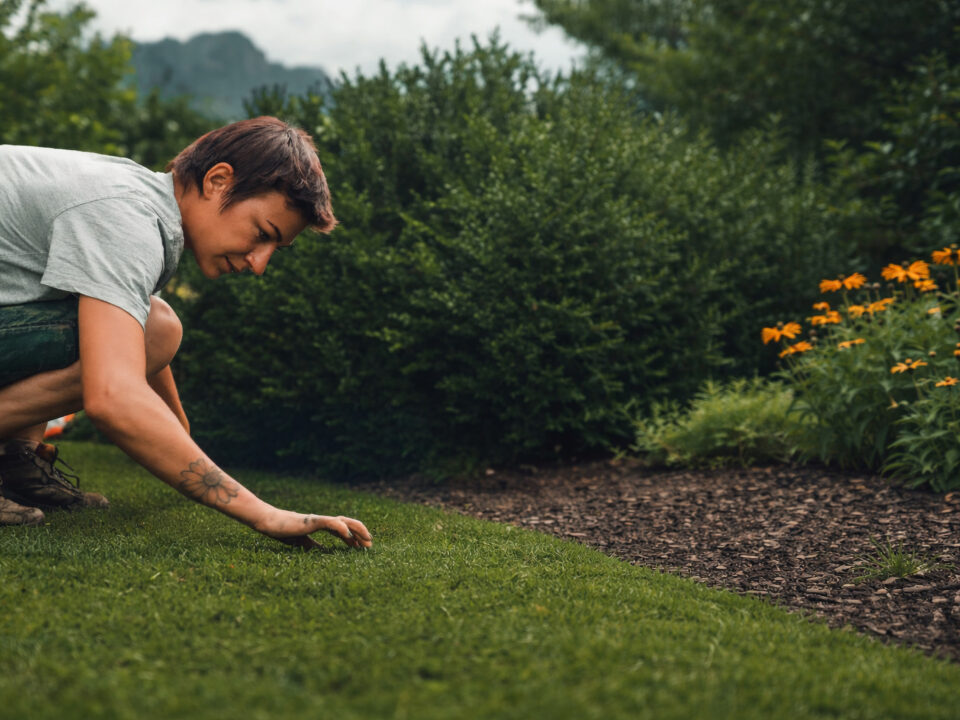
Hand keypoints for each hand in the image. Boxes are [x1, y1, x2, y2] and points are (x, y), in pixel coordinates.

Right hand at [256, 508, 372, 550]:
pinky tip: (348, 534)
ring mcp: (318, 520)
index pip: (342, 530)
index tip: (361, 547)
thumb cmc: (283, 530)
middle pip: (347, 524)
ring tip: (366, 540)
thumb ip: (313, 546)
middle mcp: (322, 521)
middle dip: (360, 534)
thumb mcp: (301, 542)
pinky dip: (340, 527)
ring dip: (356, 530)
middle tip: (370, 546)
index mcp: (320, 525)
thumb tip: (324, 553)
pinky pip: (330, 523)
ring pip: (343, 521)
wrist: (268, 522)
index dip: (353, 538)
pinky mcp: (312, 521)